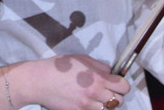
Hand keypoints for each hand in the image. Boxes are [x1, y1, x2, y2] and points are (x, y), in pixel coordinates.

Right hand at [0, 55, 128, 109]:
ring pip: (107, 108)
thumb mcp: (81, 58)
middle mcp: (95, 92)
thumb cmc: (58, 67)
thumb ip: (99, 65)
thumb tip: (111, 72)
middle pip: (119, 100)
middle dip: (115, 95)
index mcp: (97, 77)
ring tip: (93, 95)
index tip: (117, 83)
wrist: (39, 81)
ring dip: (103, 103)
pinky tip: (83, 99)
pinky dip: (92, 107)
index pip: (124, 86)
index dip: (122, 85)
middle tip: (106, 90)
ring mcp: (87, 105)